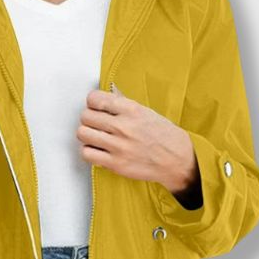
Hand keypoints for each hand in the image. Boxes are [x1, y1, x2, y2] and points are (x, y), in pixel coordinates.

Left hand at [77, 85, 201, 204]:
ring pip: (83, 134)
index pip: (94, 99)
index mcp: (131, 109)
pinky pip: (87, 153)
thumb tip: (108, 94)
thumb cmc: (163, 135)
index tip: (96, 107)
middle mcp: (123, 126)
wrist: (176, 159)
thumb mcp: (146, 112)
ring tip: (96, 137)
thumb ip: (124, 104)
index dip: (92, 103)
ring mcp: (118, 146)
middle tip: (96, 124)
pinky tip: (98, 150)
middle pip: (85, 116)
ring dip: (87, 135)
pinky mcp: (115, 164)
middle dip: (89, 119)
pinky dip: (89, 151)